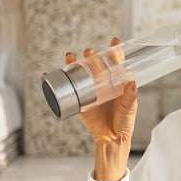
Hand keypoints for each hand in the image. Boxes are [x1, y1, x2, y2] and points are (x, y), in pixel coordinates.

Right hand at [66, 38, 137, 180]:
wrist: (111, 139)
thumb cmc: (124, 122)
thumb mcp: (129, 108)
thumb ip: (130, 97)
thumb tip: (132, 83)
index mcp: (116, 82)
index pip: (116, 62)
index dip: (115, 51)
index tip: (114, 41)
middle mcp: (102, 83)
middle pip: (96, 64)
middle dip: (92, 55)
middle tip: (90, 51)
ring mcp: (90, 91)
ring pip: (81, 73)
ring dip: (74, 63)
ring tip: (71, 56)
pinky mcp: (79, 101)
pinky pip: (66, 90)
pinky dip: (56, 81)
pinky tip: (48, 73)